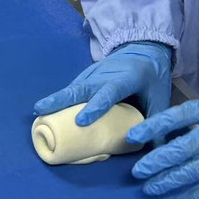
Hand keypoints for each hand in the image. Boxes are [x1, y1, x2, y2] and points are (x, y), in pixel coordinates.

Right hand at [34, 41, 171, 126]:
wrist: (144, 49)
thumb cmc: (152, 77)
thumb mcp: (160, 97)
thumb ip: (155, 121)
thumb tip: (155, 149)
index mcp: (128, 77)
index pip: (109, 92)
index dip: (96, 106)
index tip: (81, 121)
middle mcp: (106, 74)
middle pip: (81, 87)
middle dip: (61, 99)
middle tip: (41, 109)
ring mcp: (93, 73)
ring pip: (73, 87)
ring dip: (56, 99)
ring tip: (39, 111)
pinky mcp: (86, 76)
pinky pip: (73, 88)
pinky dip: (61, 99)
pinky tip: (48, 109)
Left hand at [129, 91, 198, 198]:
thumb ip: (196, 114)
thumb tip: (162, 129)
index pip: (175, 117)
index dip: (152, 127)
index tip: (132, 136)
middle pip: (181, 148)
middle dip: (155, 162)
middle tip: (136, 172)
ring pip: (193, 171)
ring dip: (168, 181)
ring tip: (149, 188)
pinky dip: (194, 197)